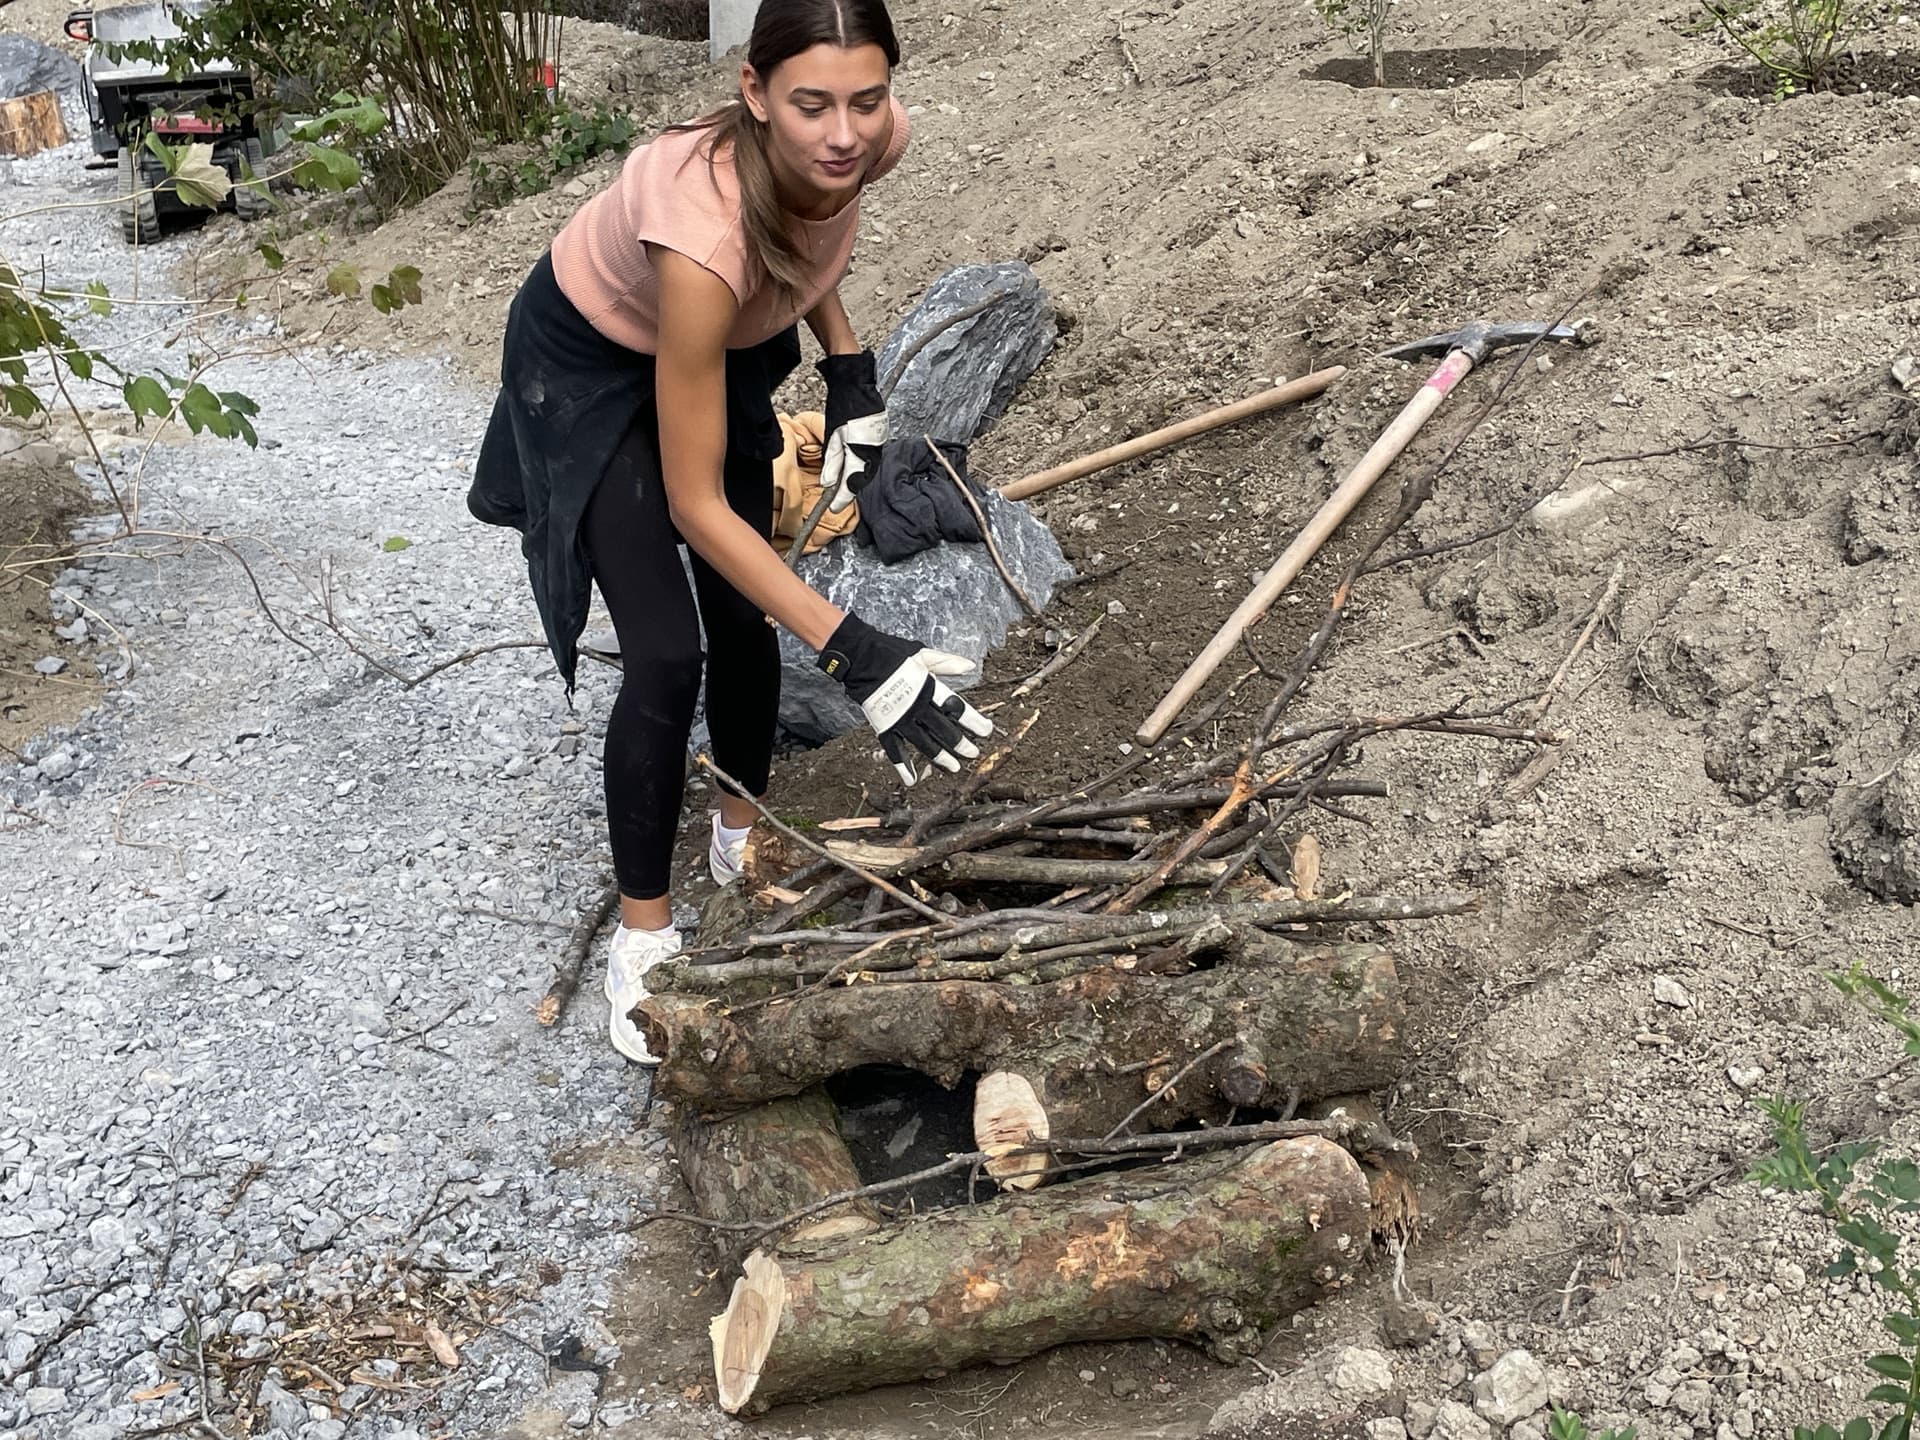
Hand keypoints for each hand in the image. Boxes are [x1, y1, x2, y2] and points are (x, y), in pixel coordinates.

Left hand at [817, 350, 887, 513]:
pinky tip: (853, 468)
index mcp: (862, 449)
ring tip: (842, 486)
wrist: (856, 382)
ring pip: (868, 468)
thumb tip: (829, 483)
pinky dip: (862, 466)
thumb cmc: (842, 405)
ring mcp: (881, 441)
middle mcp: (876, 448)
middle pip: (862, 477)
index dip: (842, 497)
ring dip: (855, 478)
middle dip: (849, 490)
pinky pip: (872, 457)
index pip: (852, 481)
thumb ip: (832, 462)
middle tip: (836, 499)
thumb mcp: (833, 437)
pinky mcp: (881, 435)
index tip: (834, 507)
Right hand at [817, 613, 993, 785]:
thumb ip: (947, 663)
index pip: (957, 708)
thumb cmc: (892, 655)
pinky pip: (894, 751)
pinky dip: (902, 766)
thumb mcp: (923, 654)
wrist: (860, 658)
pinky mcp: (883, 727)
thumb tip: (970, 666)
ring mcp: (899, 719)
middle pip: (944, 730)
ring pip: (925, 744)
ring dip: (941, 758)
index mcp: (929, 688)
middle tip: (973, 753)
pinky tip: (911, 779)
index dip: (974, 721)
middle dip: (961, 744)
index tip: (987, 730)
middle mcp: (917, 707)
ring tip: (954, 768)